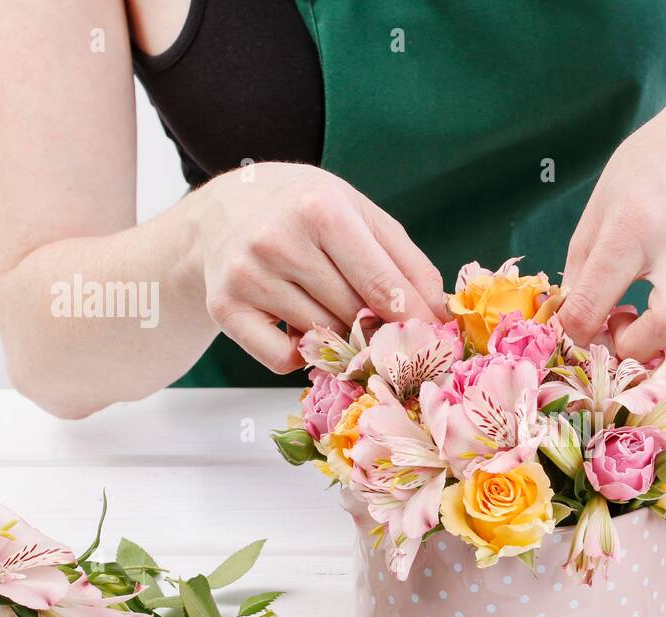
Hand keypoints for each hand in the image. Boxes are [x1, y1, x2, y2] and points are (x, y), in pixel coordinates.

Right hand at [194, 162, 445, 372]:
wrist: (225, 209)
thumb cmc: (305, 211)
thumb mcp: (360, 214)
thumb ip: (407, 263)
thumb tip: (441, 315)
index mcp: (321, 210)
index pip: (382, 285)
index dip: (415, 320)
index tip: (437, 341)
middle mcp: (278, 241)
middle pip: (354, 316)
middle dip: (374, 325)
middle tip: (377, 319)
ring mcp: (248, 276)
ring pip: (322, 338)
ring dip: (338, 337)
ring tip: (328, 305)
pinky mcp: (224, 308)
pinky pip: (283, 359)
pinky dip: (300, 354)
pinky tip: (296, 323)